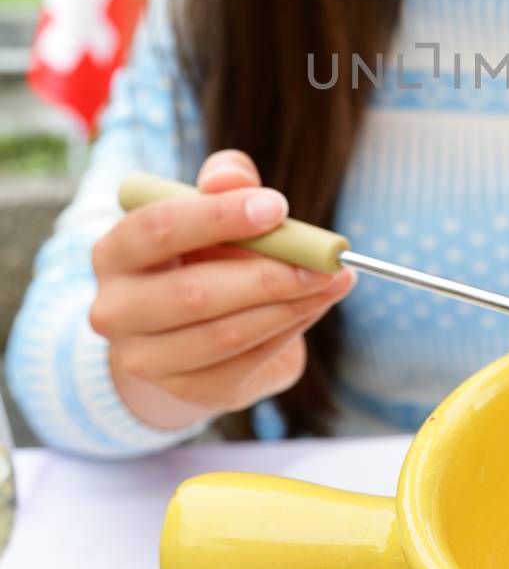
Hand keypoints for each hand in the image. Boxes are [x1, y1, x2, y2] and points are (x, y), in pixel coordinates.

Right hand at [89, 149, 355, 430]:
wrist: (187, 327)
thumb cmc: (201, 253)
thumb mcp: (211, 210)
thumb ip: (225, 183)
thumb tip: (233, 178)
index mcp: (114, 252)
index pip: (158, 229)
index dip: (218, 217)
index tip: (278, 207)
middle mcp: (116, 310)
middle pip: (192, 294)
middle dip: (268, 275)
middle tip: (324, 259)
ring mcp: (146, 359)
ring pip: (225, 335)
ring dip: (290, 305)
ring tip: (335, 279)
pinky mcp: (187, 390)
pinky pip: (246, 362)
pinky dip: (289, 330)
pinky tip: (316, 304)